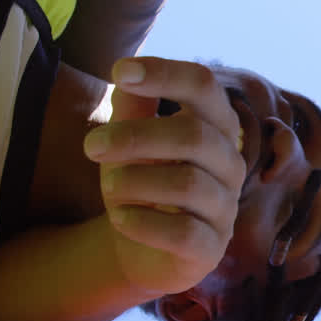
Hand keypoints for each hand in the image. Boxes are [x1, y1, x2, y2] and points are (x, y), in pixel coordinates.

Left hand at [84, 57, 245, 296]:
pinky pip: (184, 232)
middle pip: (195, 135)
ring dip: (136, 181)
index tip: (120, 72)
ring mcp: (225, 208)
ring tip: (108, 188)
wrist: (139, 247)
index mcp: (215, 127)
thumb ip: (132, 107)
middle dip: (136, 137)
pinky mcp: (211, 249)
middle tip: (91, 146)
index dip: (166, 73)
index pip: (204, 87)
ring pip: (189, 184)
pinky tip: (121, 219)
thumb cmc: (140, 182)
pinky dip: (143, 222)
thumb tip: (126, 73)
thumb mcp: (128, 141)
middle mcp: (230, 164)